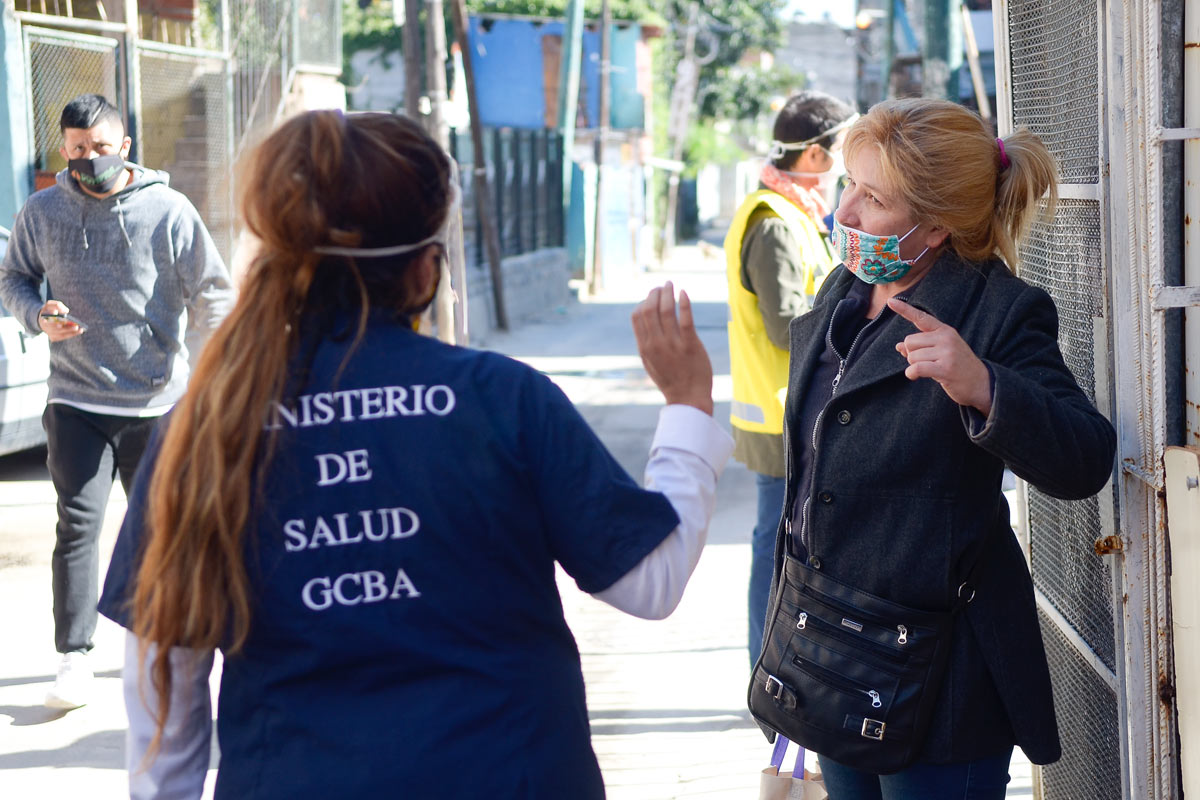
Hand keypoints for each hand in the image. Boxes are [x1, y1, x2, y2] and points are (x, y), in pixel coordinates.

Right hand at [38, 300, 83, 341]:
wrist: (43, 319)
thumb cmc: (49, 310)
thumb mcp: (50, 304)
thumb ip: (57, 305)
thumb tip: (66, 311)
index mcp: (42, 317)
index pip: (46, 319)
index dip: (51, 318)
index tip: (57, 315)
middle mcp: (44, 327)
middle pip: (55, 329)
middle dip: (66, 328)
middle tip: (76, 327)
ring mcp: (48, 333)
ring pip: (60, 334)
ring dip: (71, 333)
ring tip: (80, 330)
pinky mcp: (52, 337)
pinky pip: (62, 337)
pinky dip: (71, 334)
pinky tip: (78, 332)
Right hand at [632, 281, 713, 415]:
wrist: (688, 398)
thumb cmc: (670, 380)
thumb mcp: (651, 362)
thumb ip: (646, 342)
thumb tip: (644, 322)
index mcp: (644, 347)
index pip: (637, 316)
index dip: (643, 301)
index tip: (652, 297)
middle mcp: (656, 344)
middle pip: (649, 309)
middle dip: (654, 293)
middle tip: (662, 286)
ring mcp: (673, 344)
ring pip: (666, 310)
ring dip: (667, 293)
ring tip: (671, 284)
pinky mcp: (691, 345)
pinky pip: (686, 319)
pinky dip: (684, 303)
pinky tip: (684, 293)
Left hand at [889, 297, 991, 414]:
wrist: (982, 383)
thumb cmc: (957, 367)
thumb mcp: (941, 352)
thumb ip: (920, 347)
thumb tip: (898, 346)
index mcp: (945, 331)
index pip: (921, 318)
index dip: (904, 309)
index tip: (890, 301)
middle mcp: (946, 338)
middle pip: (909, 341)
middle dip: (912, 354)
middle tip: (927, 362)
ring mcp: (947, 352)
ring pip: (911, 356)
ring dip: (914, 366)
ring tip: (930, 370)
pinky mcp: (946, 368)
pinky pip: (916, 368)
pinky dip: (911, 374)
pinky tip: (916, 376)